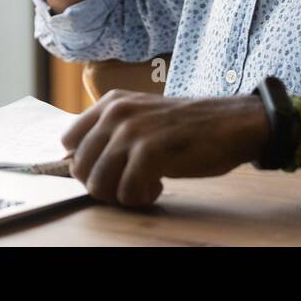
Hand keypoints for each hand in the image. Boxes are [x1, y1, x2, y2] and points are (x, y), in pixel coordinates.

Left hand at [60, 90, 268, 206]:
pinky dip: (140, 198)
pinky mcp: (150, 152)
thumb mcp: (141, 117)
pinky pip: (126, 193)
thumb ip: (111, 132)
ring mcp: (132, 132)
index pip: (69, 142)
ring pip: (97, 184)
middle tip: (130, 182)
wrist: (230, 124)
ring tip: (145, 185)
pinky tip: (159, 186)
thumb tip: (78, 164)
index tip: (112, 169)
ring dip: (120, 195)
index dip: (86, 163)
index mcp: (111, 102)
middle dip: (103, 184)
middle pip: (80, 168)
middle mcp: (116, 113)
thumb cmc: (186, 126)